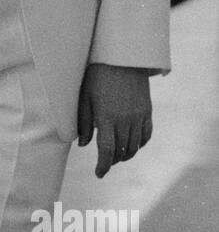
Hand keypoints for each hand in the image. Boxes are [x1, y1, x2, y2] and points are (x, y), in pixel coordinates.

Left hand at [77, 63, 151, 177]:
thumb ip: (85, 123)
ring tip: (117, 155)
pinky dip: (140, 144)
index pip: (107, 151)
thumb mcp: (85, 98)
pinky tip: (132, 145)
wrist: (122, 57)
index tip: (99, 174)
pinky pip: (146, 135)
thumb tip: (83, 145)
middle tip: (105, 162)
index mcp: (107, 118)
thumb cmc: (97, 76)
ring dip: (125, 155)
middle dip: (112, 160)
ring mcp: (139, 116)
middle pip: (121, 151)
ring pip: (135, 146)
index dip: (103, 166)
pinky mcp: (147, 111)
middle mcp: (125, 120)